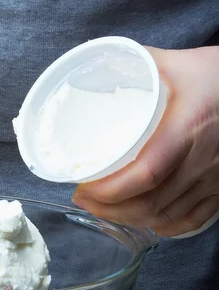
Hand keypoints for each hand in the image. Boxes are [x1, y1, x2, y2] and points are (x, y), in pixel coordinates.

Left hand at [72, 46, 218, 236]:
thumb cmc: (217, 74)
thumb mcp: (176, 63)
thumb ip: (136, 66)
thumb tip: (95, 69)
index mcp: (188, 128)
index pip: (146, 174)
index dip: (110, 191)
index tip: (84, 187)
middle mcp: (204, 159)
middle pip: (152, 202)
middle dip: (109, 208)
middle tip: (84, 199)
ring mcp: (216, 177)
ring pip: (168, 215)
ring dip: (130, 219)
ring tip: (104, 208)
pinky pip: (195, 220)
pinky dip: (166, 227)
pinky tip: (147, 221)